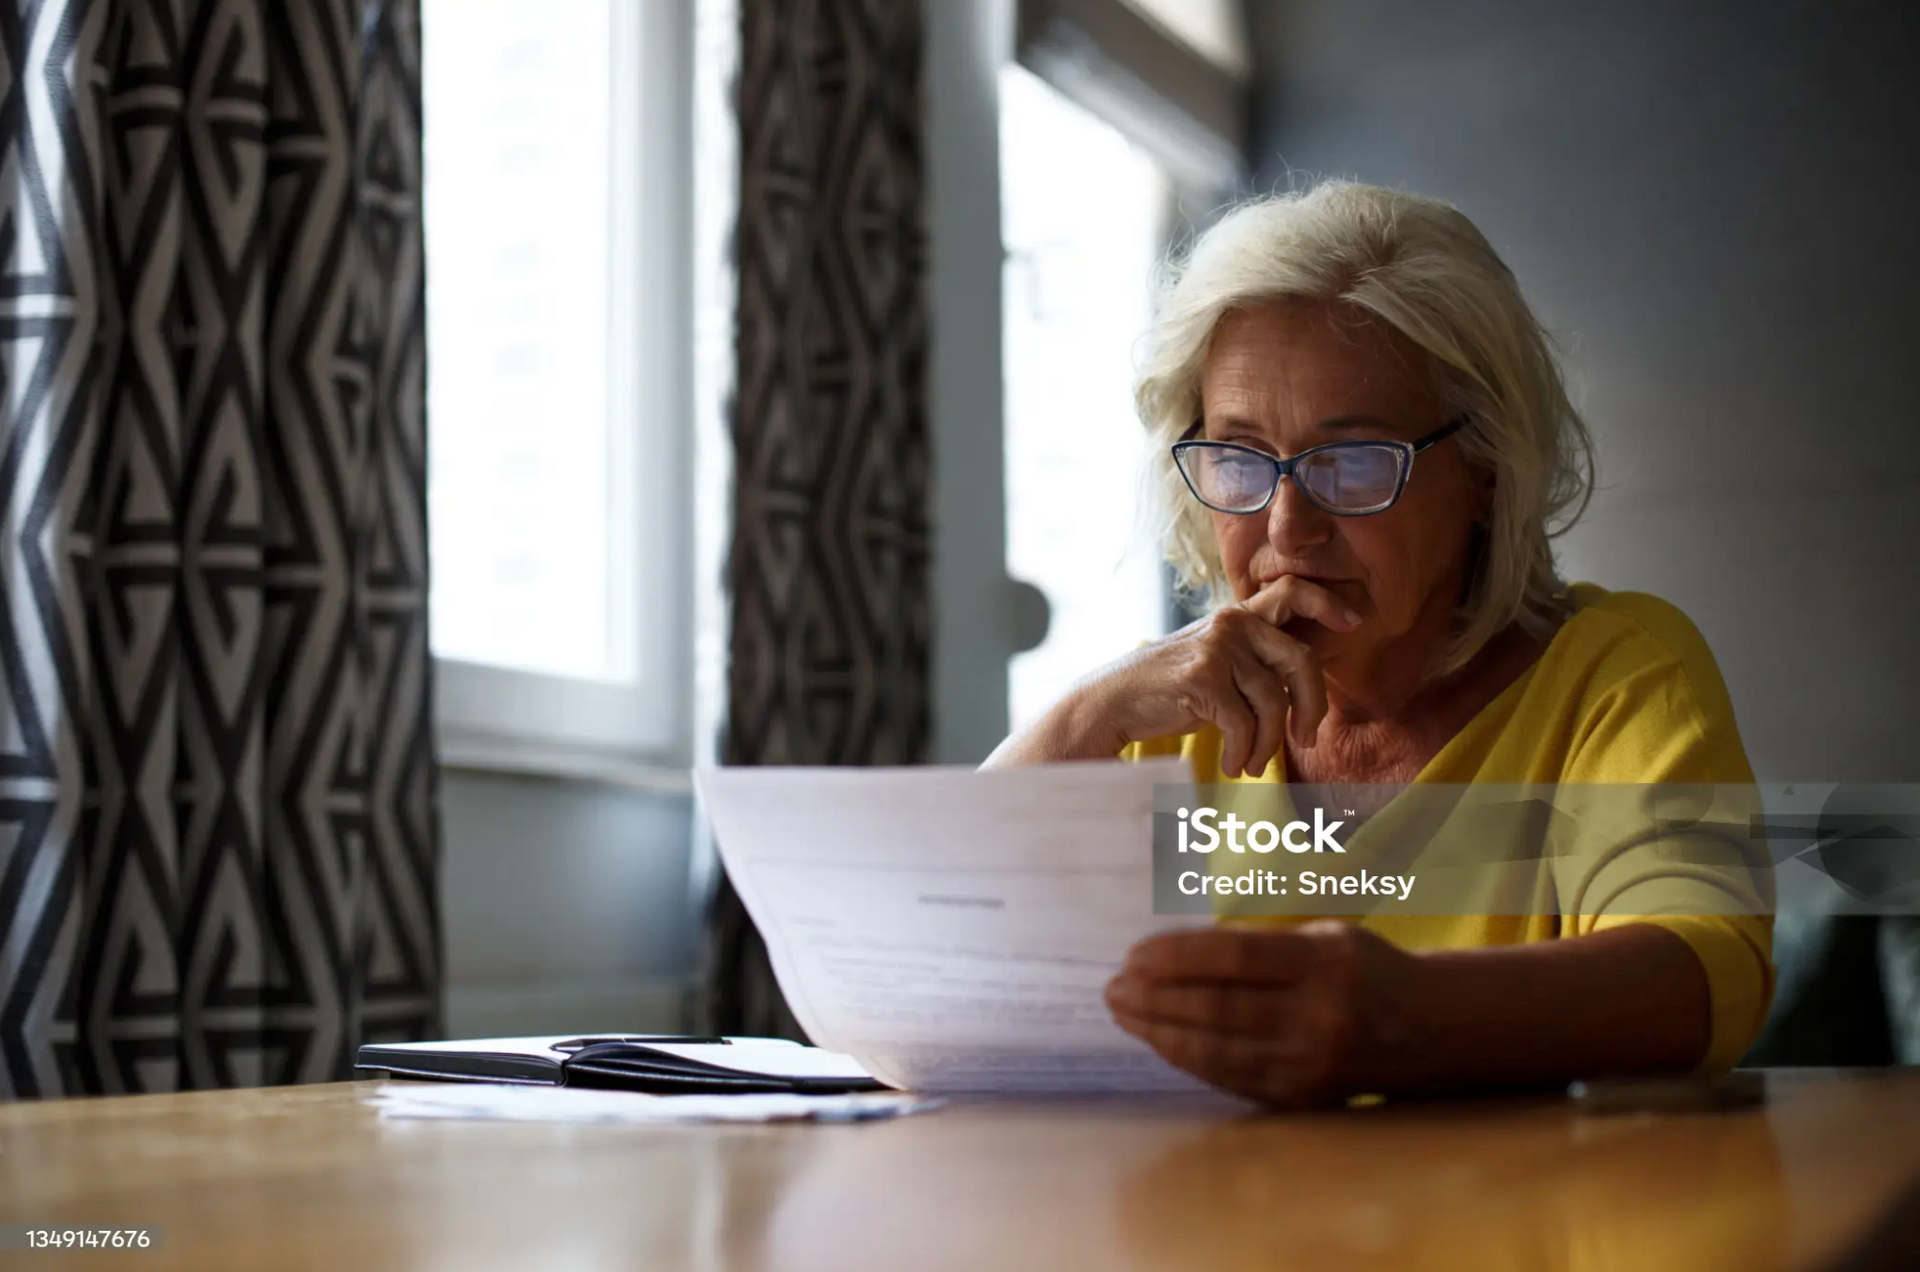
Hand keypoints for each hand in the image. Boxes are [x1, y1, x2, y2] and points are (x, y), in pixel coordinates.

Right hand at [985, 575, 1358, 775]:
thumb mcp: (1216, 665)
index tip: (1355, 622)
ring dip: (1267, 744)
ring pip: (1274, 703)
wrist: (1113, 701)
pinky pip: (1245, 723)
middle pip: (1302, 661)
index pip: (1292, 591)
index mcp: (1238, 616)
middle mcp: (1231, 623)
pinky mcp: (1204, 677)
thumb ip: (1255, 664)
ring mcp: (1218, 648)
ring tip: (1250, 763)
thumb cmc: (1169, 691)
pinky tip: (1232, 765)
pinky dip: (1244, 752)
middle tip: (1308, 737)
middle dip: (1313, 706)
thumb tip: (1305, 692)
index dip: (1328, 603)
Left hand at [1104, 922, 1425, 1106]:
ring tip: (1123, 1013)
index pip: (1234, 956)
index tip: (1133, 954)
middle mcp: (1319, 1015)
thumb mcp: (1324, 935)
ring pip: (1218, 1048)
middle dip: (1155, 997)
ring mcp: (1310, 1063)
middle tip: (1112, 987)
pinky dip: (1188, 1058)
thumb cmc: (1362, 968)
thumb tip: (1171, 954)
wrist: (1429, 1028)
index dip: (1176, 956)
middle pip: (1218, 1006)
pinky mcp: (1302, 1097)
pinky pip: (1231, 1077)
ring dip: (1159, 1032)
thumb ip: (1258, 944)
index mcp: (1325, 962)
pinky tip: (1158, 1041)